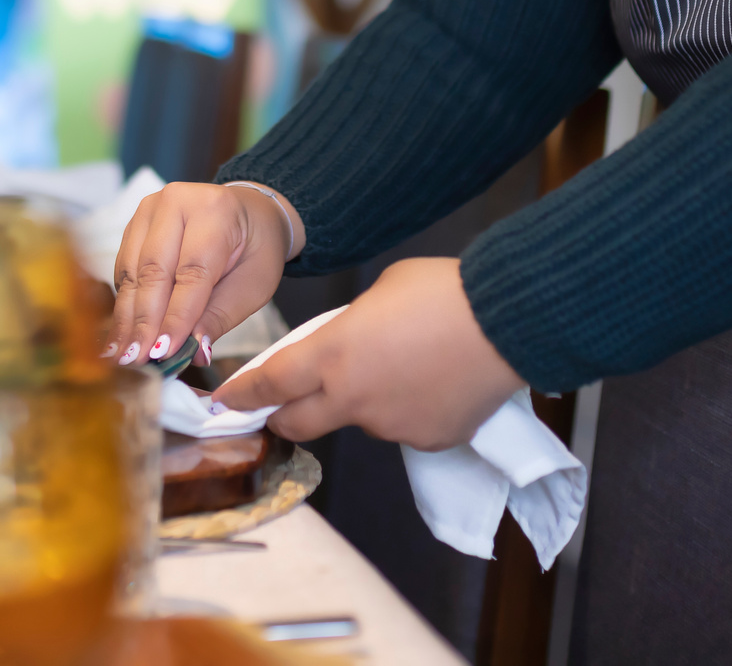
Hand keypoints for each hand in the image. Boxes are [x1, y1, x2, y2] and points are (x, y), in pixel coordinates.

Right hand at [106, 181, 294, 368]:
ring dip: (126, 318)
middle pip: (153, 270)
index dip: (175, 316)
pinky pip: (123, 269)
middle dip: (144, 321)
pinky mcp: (133, 223)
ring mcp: (149, 209)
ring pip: (132, 271)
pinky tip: (121, 334)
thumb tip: (195, 353)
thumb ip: (221, 315)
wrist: (248, 212)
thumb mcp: (254, 284)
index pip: (192, 271)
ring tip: (122, 356)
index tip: (162, 353)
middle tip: (135, 362)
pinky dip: (123, 304)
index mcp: (216, 210)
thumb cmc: (255, 249)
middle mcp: (177, 200)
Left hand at [212, 258, 524, 451]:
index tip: (225, 402)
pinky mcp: (427, 440)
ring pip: (358, 419)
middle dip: (283, 416)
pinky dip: (406, 408)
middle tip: (283, 404)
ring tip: (401, 364)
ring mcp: (390, 426)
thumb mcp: (380, 291)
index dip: (242, 394)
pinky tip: (431, 380)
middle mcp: (353, 400)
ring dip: (362, 400)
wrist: (506, 321)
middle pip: (297, 423)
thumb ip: (351, 324)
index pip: (270, 383)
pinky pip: (403, 426)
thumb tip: (352, 342)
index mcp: (333, 355)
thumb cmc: (443, 292)